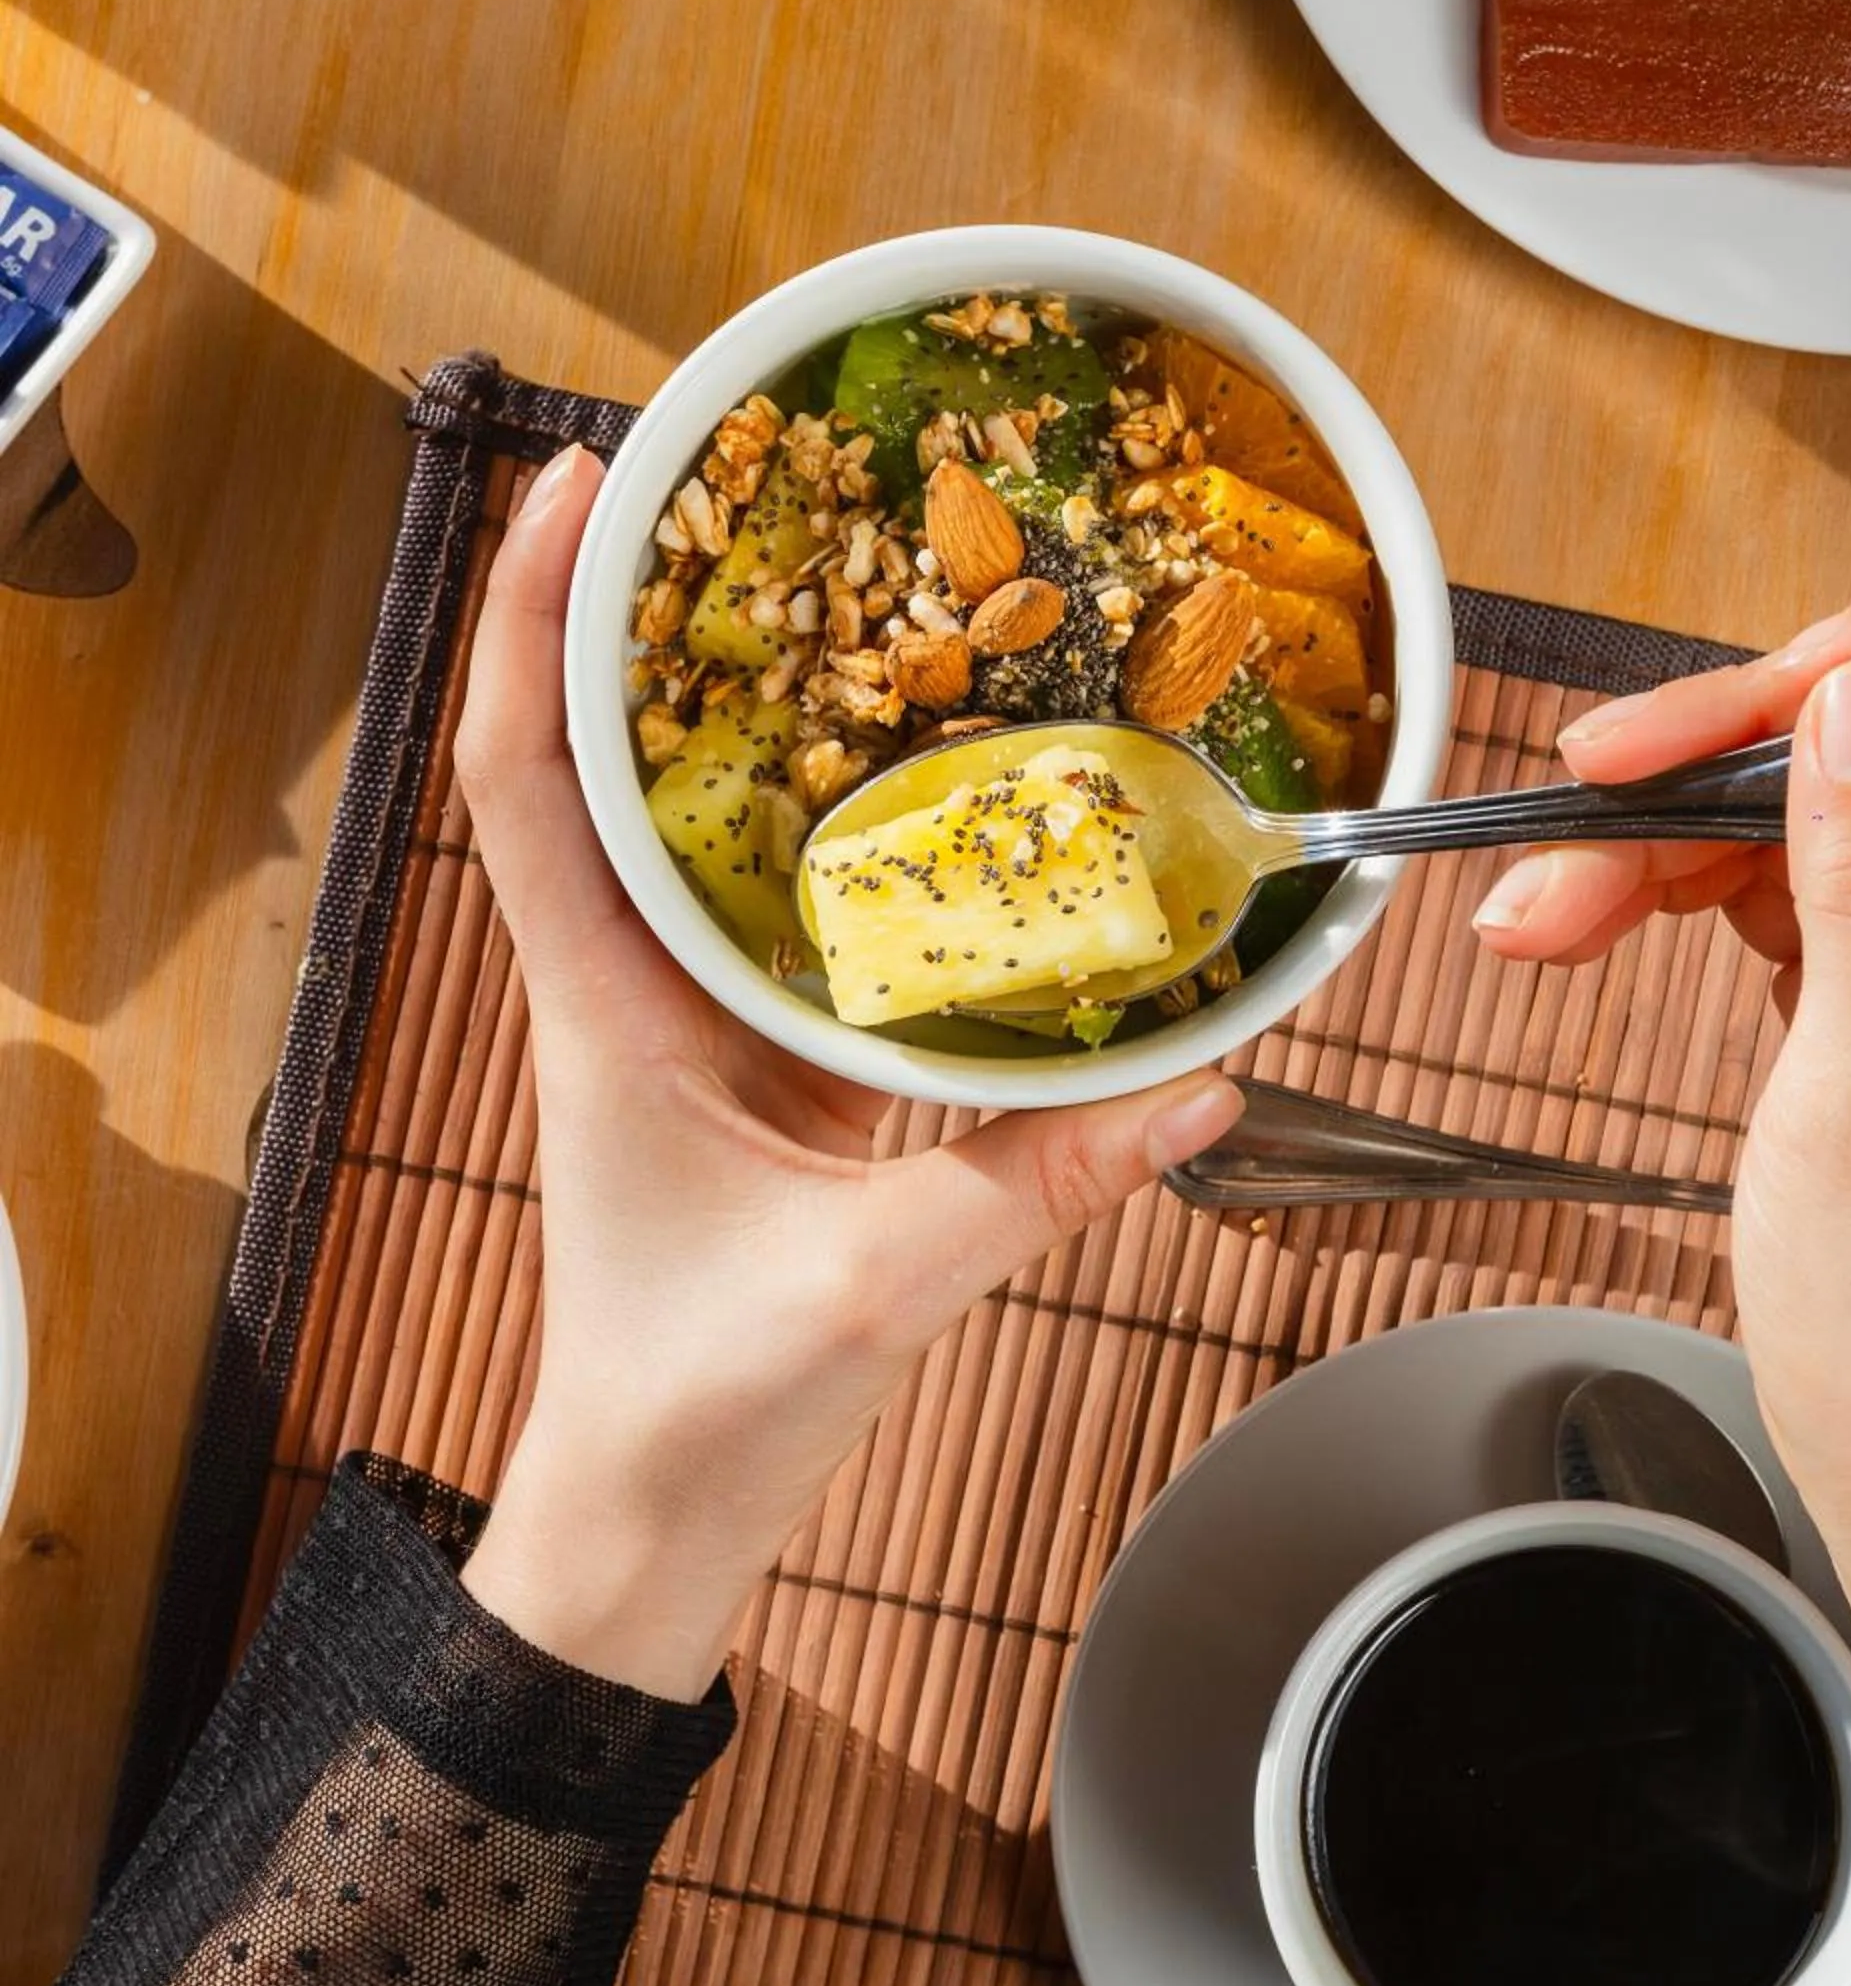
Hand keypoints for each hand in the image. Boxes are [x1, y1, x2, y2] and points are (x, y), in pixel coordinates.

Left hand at [450, 447, 1242, 1700]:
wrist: (652, 1511)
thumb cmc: (697, 1408)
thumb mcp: (870, 1289)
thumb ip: (1033, 1185)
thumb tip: (1197, 1084)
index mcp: (605, 1011)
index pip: (519, 780)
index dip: (527, 623)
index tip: (576, 484)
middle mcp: (628, 984)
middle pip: (591, 754)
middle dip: (639, 606)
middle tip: (729, 475)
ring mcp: (690, 1013)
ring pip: (682, 813)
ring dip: (727, 690)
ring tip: (826, 569)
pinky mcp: (757, 1050)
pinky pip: (776, 891)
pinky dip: (823, 803)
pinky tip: (918, 757)